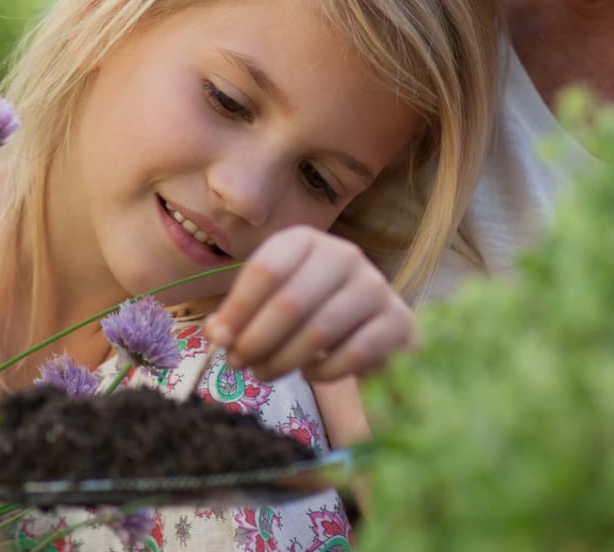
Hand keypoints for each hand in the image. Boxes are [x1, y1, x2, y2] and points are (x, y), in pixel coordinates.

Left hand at [204, 227, 413, 382]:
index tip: (219, 339)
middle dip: (257, 339)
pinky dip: (324, 370)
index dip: (238, 308)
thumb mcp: (270, 303)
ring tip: (265, 373)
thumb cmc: (309, 312)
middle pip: (291, 301)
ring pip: (320, 329)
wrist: (370, 329)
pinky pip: (353, 353)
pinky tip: (310, 372)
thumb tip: (217, 333)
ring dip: (284, 359)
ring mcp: (375, 286)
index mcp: (305, 240)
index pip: (265, 270)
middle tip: (239, 364)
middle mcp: (344, 254)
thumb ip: (240, 315)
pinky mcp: (397, 321)